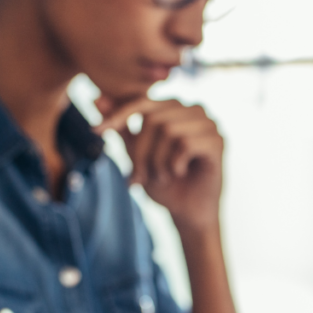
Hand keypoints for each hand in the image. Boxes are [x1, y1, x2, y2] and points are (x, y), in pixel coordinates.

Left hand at [95, 96, 224, 234]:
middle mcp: (193, 110)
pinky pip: (185, 144)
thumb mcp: (136, 154)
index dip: (118, 115)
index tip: (95, 131)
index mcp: (174, 108)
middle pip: (154, 119)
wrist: (187, 212)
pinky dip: (174, 164)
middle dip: (141, 152)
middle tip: (139, 177)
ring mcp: (208, 124)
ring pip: (168, 131)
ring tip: (162, 177)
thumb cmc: (164, 183)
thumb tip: (96, 100)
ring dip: (158, 161)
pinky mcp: (217, 141)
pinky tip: (180, 173)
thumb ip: (121, 127)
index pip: (142, 101)